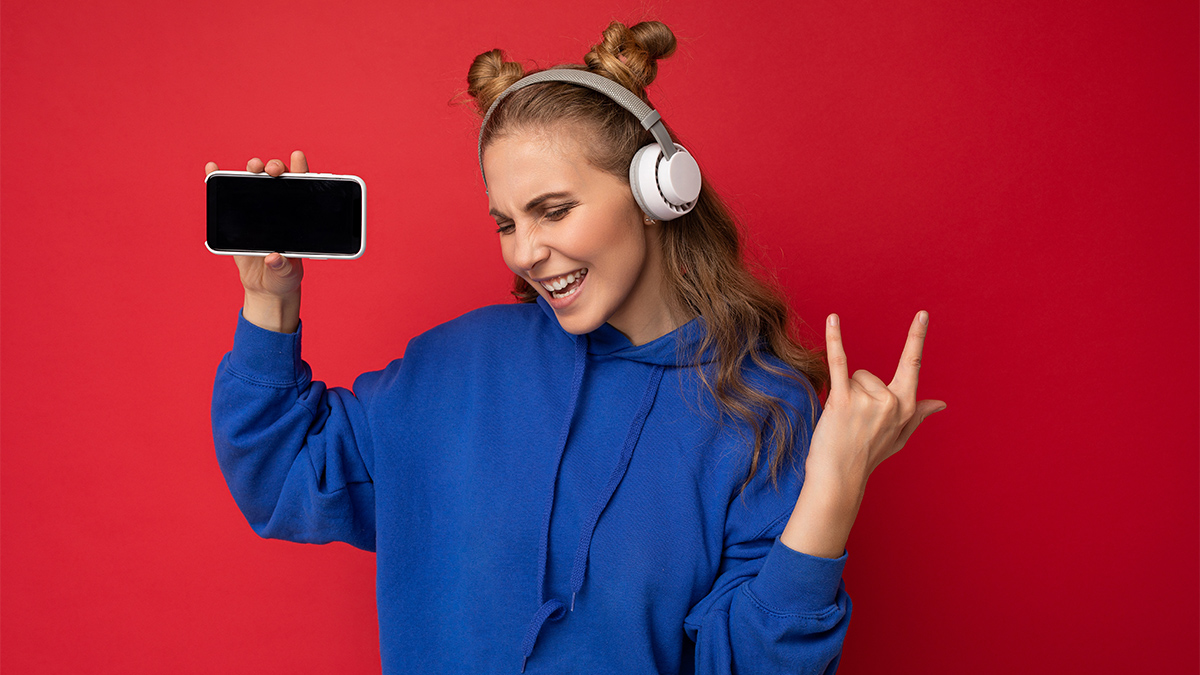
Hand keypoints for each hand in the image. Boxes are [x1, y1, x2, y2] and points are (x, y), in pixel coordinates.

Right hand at [205, 150, 308, 331]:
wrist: (266, 286)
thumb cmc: (284, 276)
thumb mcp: (287, 273)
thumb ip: (282, 266)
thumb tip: (273, 257)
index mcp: (297, 217)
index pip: (302, 189)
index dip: (301, 170)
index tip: (298, 156)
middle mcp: (278, 209)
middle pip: (277, 180)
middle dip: (275, 168)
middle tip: (273, 170)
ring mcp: (256, 212)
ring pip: (254, 183)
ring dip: (253, 170)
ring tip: (253, 167)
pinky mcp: (237, 219)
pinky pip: (227, 197)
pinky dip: (218, 180)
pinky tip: (211, 169)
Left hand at [804, 311, 946, 494]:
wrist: (839, 478)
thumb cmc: (868, 456)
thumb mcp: (899, 438)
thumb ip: (918, 415)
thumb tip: (941, 404)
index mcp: (906, 407)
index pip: (912, 365)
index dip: (916, 337)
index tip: (922, 313)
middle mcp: (891, 402)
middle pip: (868, 375)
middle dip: (857, 392)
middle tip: (853, 423)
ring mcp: (868, 401)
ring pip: (851, 378)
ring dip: (843, 396)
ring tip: (842, 422)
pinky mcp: (843, 400)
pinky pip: (839, 362)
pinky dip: (835, 340)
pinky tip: (833, 319)